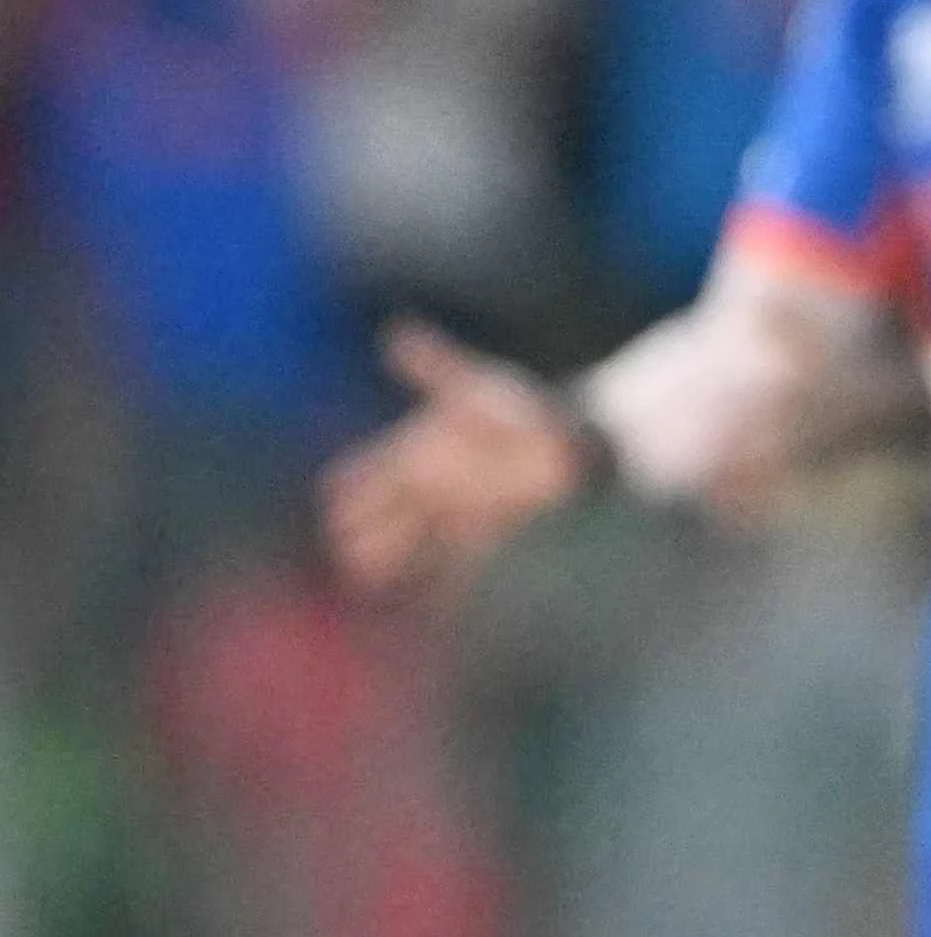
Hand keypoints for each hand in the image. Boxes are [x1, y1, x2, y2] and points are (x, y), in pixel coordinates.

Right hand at [321, 322, 590, 602]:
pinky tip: (424, 604)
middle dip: (362, 532)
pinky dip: (433, 593)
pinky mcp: (477, 550)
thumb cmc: (526, 411)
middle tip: (355, 543)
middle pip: (370, 522)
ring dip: (387, 564)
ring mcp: (446, 524)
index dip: (350, 491)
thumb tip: (396, 332)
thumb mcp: (480, 385)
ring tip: (373, 575)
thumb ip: (436, 365)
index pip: (356, 480)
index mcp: (411, 455)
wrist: (579, 446)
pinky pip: (446, 580)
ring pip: (399, 553)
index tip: (344, 497)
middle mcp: (422, 495)